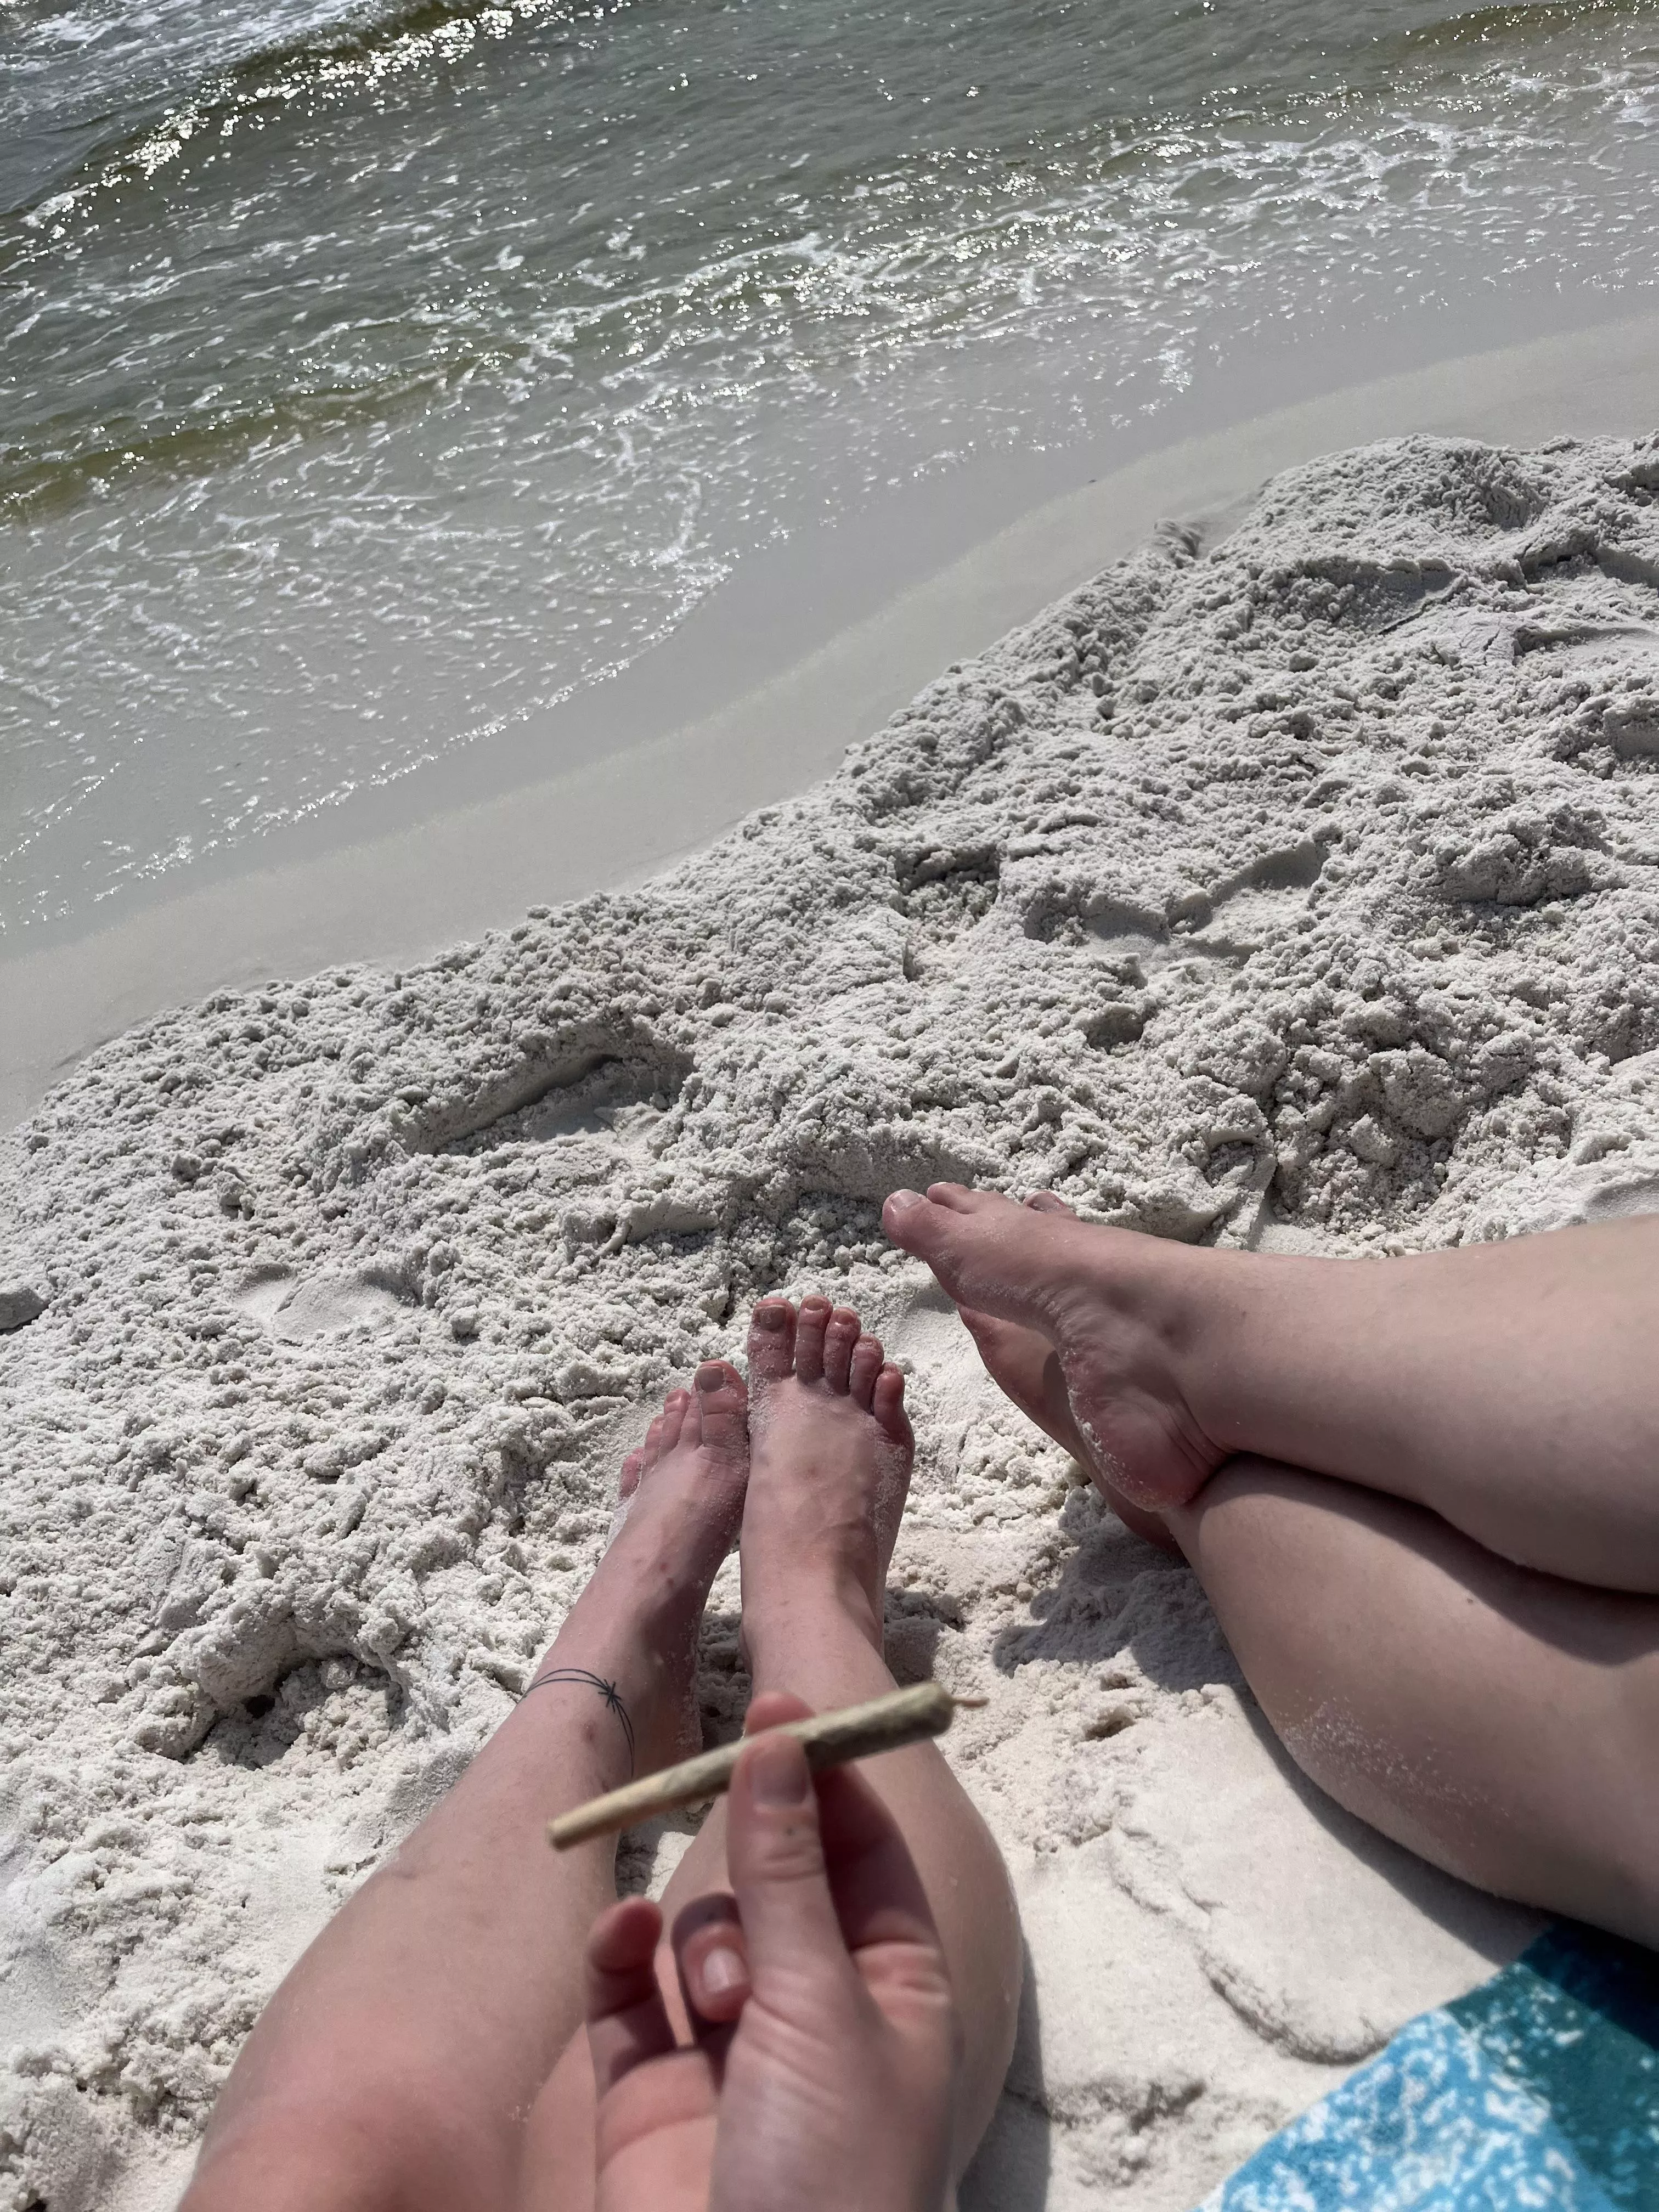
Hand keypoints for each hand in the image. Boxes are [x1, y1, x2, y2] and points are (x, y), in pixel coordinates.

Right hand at [583, 1693, 959, 2211]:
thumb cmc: (828, 2179)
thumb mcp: (821, 2006)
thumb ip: (789, 1871)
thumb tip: (780, 1736)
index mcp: (894, 1992)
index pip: (863, 1851)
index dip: (823, 1776)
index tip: (779, 1704)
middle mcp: (813, 2014)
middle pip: (773, 1879)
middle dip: (750, 1854)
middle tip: (718, 1790)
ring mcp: (727, 2056)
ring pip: (699, 1932)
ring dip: (699, 1936)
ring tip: (713, 1999)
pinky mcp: (648, 2098)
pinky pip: (627, 1997)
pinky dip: (621, 1960)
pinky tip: (618, 1943)